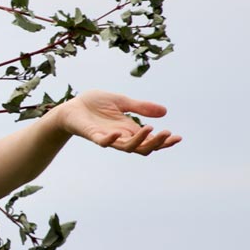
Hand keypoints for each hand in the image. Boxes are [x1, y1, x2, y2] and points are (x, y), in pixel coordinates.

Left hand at [56, 89, 181, 154]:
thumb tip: (165, 111)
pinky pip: (102, 142)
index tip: (178, 137)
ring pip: (127, 147)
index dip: (164, 141)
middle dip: (157, 143)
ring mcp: (107, 137)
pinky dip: (110, 140)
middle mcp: (121, 137)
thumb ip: (140, 107)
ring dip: (139, 140)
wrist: (71, 106)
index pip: (150, 141)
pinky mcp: (93, 135)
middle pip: (142, 148)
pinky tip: (117, 133)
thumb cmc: (94, 104)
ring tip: (150, 129)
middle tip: (168, 134)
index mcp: (129, 130)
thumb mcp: (122, 102)